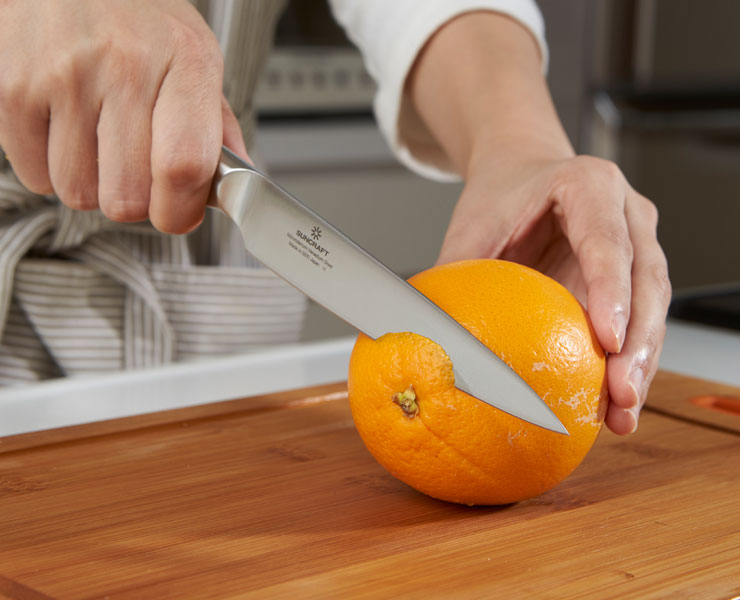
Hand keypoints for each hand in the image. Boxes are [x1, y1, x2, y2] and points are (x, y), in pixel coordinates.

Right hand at [0, 0, 247, 232]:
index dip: (179, 210)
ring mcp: (65, 76)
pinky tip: (65, 131)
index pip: (183, 166)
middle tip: (133, 169)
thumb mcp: (193, 54)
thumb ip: (217, 125)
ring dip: (90, 184)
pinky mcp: (14, 87)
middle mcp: (127, 66)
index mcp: (186, 62)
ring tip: (97, 140)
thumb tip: (232, 185)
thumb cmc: (136, 16)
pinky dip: (49, 168)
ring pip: (78, 193)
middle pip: (128, 198)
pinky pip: (34, 176)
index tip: (177, 214)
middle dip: (134, 200)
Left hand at [437, 153, 671, 434]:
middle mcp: (628, 212)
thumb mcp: (473, 226)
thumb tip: (419, 330)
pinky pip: (642, 321)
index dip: (612, 292)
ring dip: (642, 363)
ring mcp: (640, 243)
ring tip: (622, 414)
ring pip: (654, 307)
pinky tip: (617, 405)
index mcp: (589, 185)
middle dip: (637, 342)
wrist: (523, 174)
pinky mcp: (636, 276)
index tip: (606, 341)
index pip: (607, 242)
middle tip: (620, 393)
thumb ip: (455, 270)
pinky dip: (633, 363)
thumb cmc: (500, 197)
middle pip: (647, 280)